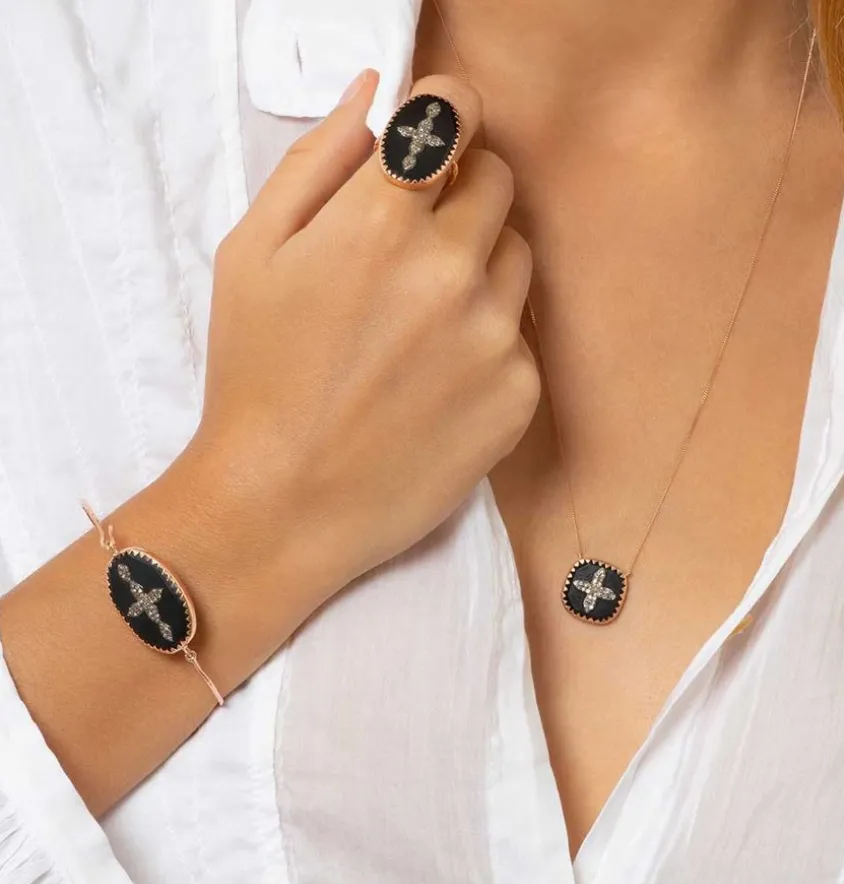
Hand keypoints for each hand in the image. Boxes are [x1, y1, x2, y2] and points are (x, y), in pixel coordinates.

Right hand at [195, 70, 538, 590]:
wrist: (285, 503)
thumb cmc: (255, 376)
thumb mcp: (251, 255)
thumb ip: (316, 163)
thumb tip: (373, 95)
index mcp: (381, 220)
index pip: (455, 115)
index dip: (444, 119)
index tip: (431, 146)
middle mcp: (452, 268)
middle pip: (496, 180)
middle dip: (460, 193)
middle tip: (411, 246)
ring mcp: (495, 335)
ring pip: (516, 256)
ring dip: (480, 265)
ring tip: (420, 322)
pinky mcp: (519, 394)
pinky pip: (521, 334)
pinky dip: (488, 341)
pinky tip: (436, 381)